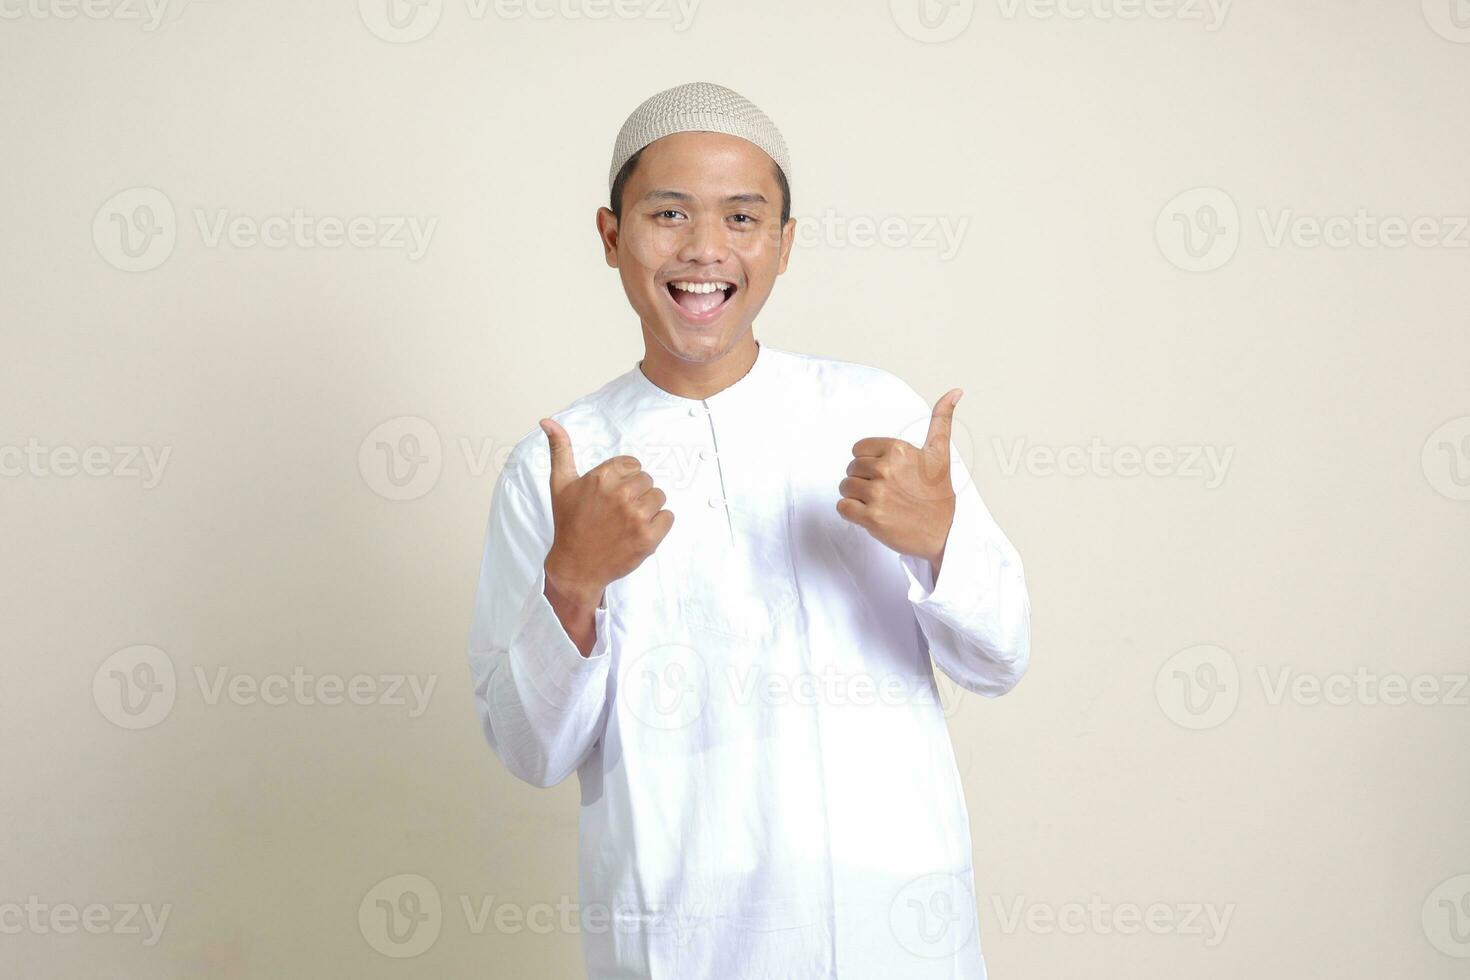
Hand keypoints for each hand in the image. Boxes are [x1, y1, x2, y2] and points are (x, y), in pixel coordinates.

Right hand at [539, 418, 673, 608]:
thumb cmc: (569, 524)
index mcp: (601, 477)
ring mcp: (635, 516)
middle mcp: (620, 494)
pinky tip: (637, 532)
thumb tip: (547, 421)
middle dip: (636, 494)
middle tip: (617, 511)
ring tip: (627, 521)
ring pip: (659, 496)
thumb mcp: (560, 484)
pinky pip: (668, 517)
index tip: (611, 495)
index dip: (624, 479)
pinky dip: (658, 525)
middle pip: (647, 479)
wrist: (576, 566)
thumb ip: (560, 449)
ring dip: (648, 508)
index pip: (633, 464)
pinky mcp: (648, 537)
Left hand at [837, 388, 960, 567]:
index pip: (859, 450)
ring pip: (845, 487)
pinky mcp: (871, 518)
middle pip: (851, 469)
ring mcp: (878, 494)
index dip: (870, 462)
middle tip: (887, 492)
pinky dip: (851, 513)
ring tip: (880, 503)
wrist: (944, 533)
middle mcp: (886, 469)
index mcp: (898, 450)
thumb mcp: (940, 453)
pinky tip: (871, 515)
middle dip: (864, 480)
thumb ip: (941, 420)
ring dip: (857, 497)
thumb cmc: (938, 493)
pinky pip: (842, 507)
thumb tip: (955, 391)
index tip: (889, 474)